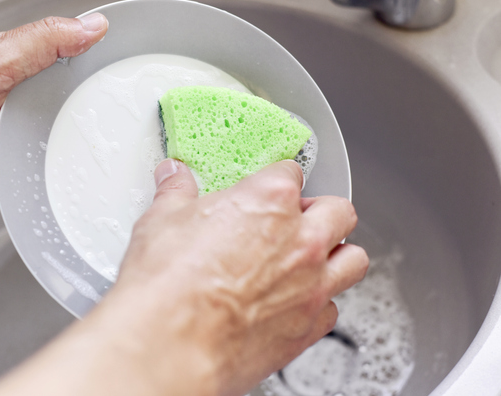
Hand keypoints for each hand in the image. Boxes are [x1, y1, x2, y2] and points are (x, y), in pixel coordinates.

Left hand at [0, 14, 107, 195]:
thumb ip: (43, 45)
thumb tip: (90, 26)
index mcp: (15, 65)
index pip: (67, 70)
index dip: (94, 81)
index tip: (124, 94)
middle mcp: (9, 99)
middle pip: (59, 117)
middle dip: (80, 132)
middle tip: (110, 148)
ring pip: (40, 151)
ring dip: (55, 164)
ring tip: (84, 177)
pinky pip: (17, 180)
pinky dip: (30, 189)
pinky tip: (46, 197)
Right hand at [113, 159, 367, 394]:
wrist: (173, 342)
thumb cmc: (170, 283)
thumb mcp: (162, 221)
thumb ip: (175, 193)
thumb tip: (174, 179)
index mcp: (270, 201)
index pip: (290, 173)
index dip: (275, 179)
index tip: (264, 188)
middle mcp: (302, 240)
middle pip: (338, 212)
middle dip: (320, 212)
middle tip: (295, 220)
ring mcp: (312, 285)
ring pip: (353, 259)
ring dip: (336, 255)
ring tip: (311, 259)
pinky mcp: (308, 327)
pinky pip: (333, 309)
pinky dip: (319, 303)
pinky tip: (294, 303)